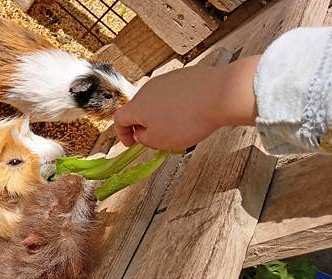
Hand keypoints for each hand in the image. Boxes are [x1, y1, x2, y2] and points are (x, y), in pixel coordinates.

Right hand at [115, 55, 259, 149]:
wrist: (219, 95)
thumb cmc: (187, 120)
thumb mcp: (160, 141)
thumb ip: (144, 139)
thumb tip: (141, 133)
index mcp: (137, 106)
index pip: (119, 119)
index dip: (122, 134)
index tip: (130, 143)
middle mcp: (148, 89)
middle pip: (139, 108)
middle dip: (144, 124)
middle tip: (156, 138)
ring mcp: (166, 80)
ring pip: (157, 100)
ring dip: (161, 114)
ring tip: (178, 127)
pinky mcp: (183, 75)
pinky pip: (174, 93)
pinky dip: (177, 105)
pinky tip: (191, 114)